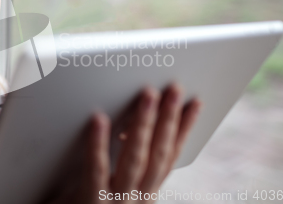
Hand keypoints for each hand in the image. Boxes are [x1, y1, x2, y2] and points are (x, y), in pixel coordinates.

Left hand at [48, 84, 201, 203]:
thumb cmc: (87, 202)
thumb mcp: (115, 185)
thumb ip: (126, 161)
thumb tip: (130, 122)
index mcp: (146, 191)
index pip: (171, 155)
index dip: (184, 129)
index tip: (195, 103)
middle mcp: (137, 197)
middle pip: (158, 154)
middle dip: (168, 119)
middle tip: (174, 90)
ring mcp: (116, 201)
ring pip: (135, 159)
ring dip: (143, 125)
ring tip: (148, 96)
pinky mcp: (91, 202)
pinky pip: (96, 170)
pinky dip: (98, 144)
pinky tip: (99, 120)